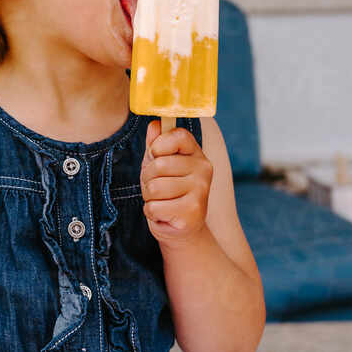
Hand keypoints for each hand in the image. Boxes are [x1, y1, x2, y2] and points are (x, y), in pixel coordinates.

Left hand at [140, 120, 213, 244]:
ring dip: (149, 197)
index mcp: (196, 154)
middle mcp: (203, 169)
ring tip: (162, 201)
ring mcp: (200, 190)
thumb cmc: (168, 192)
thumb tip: (155, 124)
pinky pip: (154, 207)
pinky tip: (164, 214)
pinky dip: (151, 212)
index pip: (177, 136)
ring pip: (154, 187)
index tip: (157, 157)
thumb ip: (156, 144)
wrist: (181, 227)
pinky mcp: (192, 212)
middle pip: (159, 164)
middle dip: (148, 179)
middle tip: (158, 188)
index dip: (158, 146)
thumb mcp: (158, 164)